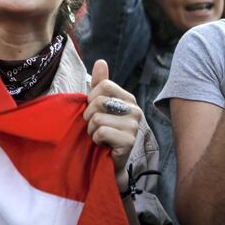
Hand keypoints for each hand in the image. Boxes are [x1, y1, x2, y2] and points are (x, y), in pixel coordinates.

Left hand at [85, 60, 141, 188]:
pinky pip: (101, 132)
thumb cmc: (103, 131)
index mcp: (128, 99)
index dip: (91, 98)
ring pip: (97, 118)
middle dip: (88, 115)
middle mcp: (135, 110)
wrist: (108, 162)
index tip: (93, 110)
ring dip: (91, 130)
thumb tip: (101, 61)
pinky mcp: (128, 141)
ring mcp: (133, 126)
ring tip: (98, 135)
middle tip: (94, 126)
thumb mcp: (100, 105)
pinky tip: (102, 144)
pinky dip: (95, 139)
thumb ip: (100, 83)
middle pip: (99, 101)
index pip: (104, 85)